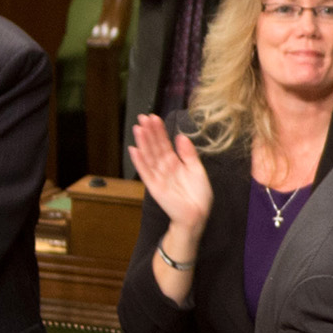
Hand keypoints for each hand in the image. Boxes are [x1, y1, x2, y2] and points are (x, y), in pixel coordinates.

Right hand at [130, 114, 214, 234]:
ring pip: (149, 156)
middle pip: (155, 147)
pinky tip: (134, 150)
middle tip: (143, 117)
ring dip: (142, 142)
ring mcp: (158, 176)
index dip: (159, 131)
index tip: (154, 118)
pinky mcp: (155, 187)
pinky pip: (146, 172)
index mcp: (175, 163)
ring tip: (138, 128)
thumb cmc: (198, 195)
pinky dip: (139, 161)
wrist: (197, 215)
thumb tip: (181, 136)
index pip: (164, 143)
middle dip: (149, 132)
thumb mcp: (197, 169)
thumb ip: (188, 153)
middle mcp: (165, 168)